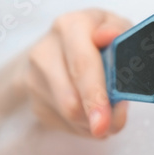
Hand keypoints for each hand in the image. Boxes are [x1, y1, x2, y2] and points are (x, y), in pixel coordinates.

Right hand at [23, 9, 130, 137]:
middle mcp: (45, 51)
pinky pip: (64, 125)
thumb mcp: (115, 26)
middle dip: (93, 117)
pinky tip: (93, 113)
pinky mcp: (34, 102)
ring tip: (110, 113)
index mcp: (70, 26)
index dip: (95, 95)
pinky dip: (85, 127)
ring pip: (68, 115)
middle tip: (110, 128)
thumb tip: (111, 35)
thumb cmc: (97, 37)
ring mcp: (34, 78)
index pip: (82, 64)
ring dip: (94, 122)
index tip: (106, 120)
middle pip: (70, 98)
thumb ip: (119, 30)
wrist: (60, 48)